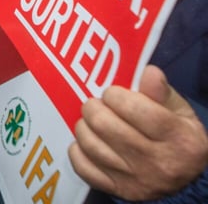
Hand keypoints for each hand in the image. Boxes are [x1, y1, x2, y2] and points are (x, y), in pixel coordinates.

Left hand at [70, 65, 207, 199]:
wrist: (185, 177)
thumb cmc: (178, 136)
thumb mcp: (180, 111)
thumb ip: (162, 91)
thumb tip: (147, 71)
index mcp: (179, 139)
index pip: (135, 109)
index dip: (115, 95)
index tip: (112, 93)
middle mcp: (159, 163)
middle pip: (105, 125)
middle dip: (94, 107)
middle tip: (98, 104)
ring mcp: (137, 180)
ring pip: (90, 144)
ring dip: (84, 126)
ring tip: (93, 121)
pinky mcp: (118, 191)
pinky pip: (83, 167)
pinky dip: (78, 150)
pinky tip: (86, 142)